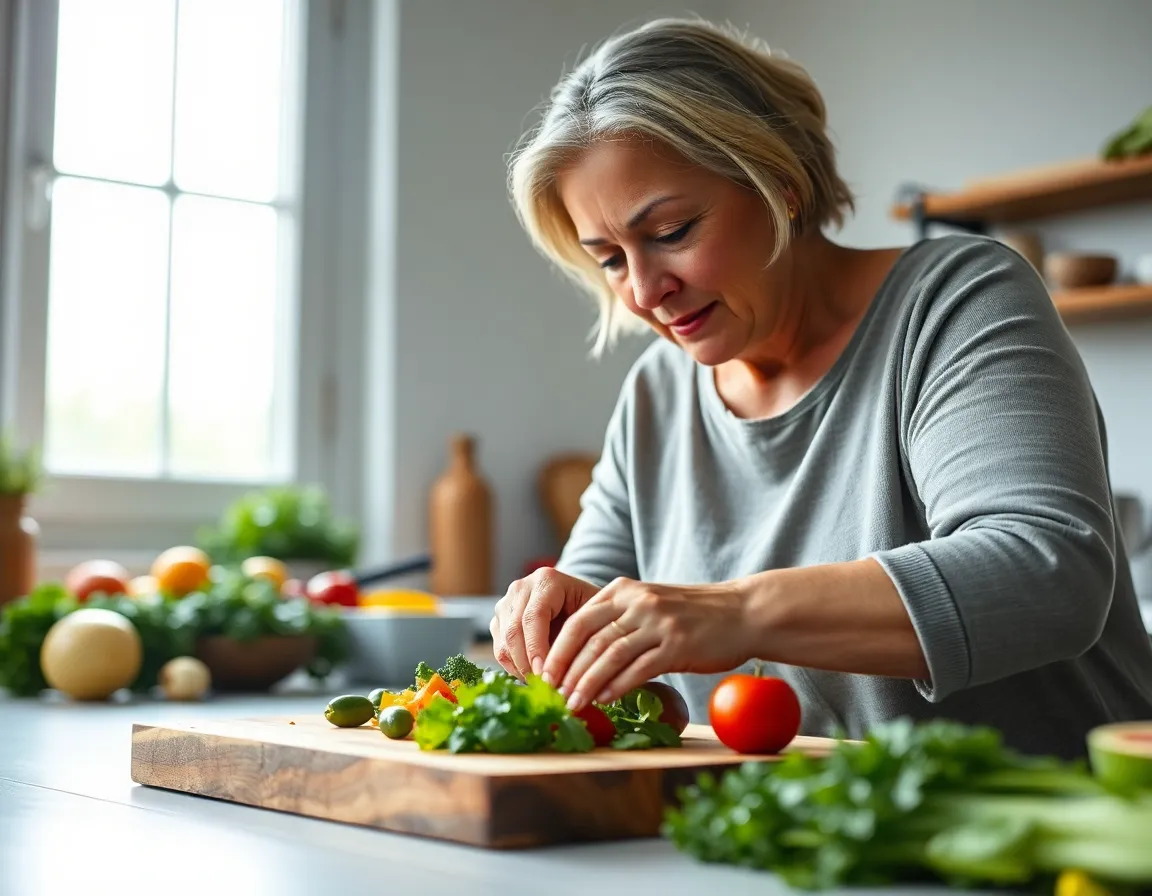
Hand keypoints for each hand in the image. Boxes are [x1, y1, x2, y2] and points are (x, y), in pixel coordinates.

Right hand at [490, 567, 600, 679]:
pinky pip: (500, 650)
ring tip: (542, 686)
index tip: (547, 676)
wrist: (578, 600)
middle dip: (528, 664)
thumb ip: (580, 640)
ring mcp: (506, 603)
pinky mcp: (499, 620)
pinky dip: (514, 668)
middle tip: (544, 688)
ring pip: (504, 643)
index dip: (537, 648)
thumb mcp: (593, 618)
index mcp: (546, 580)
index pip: (534, 617)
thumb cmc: (591, 610)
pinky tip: (534, 677)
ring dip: (520, 669)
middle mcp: (521, 588)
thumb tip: (564, 677)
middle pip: (514, 631)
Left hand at [541, 576, 751, 711]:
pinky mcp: (677, 644)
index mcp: (625, 590)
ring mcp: (658, 622)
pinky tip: (604, 701)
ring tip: (573, 704)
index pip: (579, 620)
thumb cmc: (695, 615)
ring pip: (609, 655)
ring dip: (586, 683)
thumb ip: (619, 620)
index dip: (557, 648)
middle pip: (588, 638)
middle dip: (565, 669)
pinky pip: (638, 668)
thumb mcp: (651, 605)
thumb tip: (583, 655)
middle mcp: (638, 602)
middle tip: (551, 694)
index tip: (543, 674)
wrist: (744, 612)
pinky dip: (617, 687)